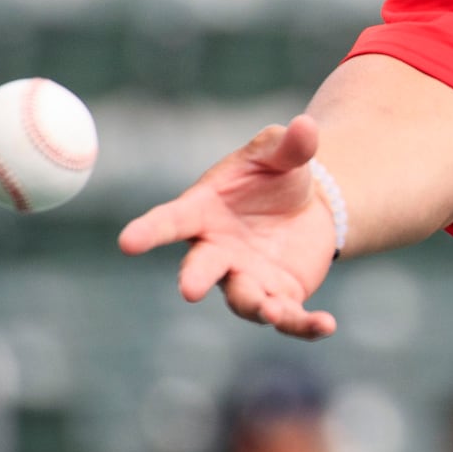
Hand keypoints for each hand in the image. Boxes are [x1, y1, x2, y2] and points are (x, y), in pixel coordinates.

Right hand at [119, 115, 339, 336]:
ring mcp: (246, 279)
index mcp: (202, 212)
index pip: (169, 221)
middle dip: (195, 278)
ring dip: (256, 306)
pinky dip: (304, 325)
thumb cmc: (275, 176)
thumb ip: (288, 143)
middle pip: (201, 268)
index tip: (127, 241)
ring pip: (244, 300)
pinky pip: (288, 318)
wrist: (305, 208)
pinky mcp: (280, 297)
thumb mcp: (279, 153)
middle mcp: (218, 252)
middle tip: (190, 290)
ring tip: (274, 309)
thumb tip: (306, 126)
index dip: (148, 231)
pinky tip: (326, 325)